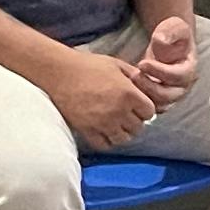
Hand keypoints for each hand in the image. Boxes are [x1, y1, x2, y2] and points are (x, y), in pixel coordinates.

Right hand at [41, 43, 155, 146]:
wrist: (60, 72)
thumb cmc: (88, 65)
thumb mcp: (116, 65)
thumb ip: (135, 76)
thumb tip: (148, 85)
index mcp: (128, 94)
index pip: (149, 112)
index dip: (145, 109)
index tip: (138, 106)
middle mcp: (118, 111)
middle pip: (138, 127)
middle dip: (134, 121)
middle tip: (126, 115)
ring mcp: (103, 123)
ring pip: (123, 139)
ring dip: (122, 132)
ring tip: (116, 124)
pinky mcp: (87, 130)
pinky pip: (104, 145)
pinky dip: (107, 140)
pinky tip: (104, 131)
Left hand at [129, 14, 199, 111]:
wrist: (169, 42)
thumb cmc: (173, 33)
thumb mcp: (174, 26)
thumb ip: (170, 32)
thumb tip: (160, 40)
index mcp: (189, 69)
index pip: (178, 76)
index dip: (161, 72)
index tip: (142, 63)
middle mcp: (182, 86)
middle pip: (169, 96)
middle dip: (150, 88)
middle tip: (134, 76)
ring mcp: (171, 94)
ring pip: (160, 105)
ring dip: (144, 96)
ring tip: (130, 81)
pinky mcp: (159, 98)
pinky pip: (151, 106)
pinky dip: (140, 101)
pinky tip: (129, 88)